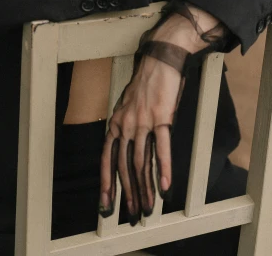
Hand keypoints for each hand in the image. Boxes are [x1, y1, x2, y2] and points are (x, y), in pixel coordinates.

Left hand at [98, 53, 183, 225]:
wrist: (161, 58)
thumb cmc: (149, 82)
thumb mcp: (131, 105)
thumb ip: (130, 126)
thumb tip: (133, 148)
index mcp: (116, 122)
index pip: (107, 158)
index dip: (106, 182)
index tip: (106, 203)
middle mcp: (126, 124)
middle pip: (124, 165)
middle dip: (127, 193)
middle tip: (131, 214)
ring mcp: (142, 122)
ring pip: (141, 161)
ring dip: (145, 188)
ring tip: (148, 208)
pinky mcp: (161, 118)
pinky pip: (162, 148)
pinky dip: (164, 169)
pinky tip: (165, 186)